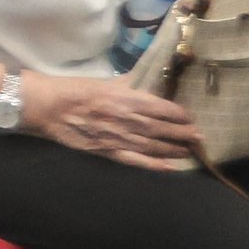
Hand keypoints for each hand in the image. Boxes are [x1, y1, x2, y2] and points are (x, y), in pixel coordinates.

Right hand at [25, 73, 201, 167]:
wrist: (48, 106)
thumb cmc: (73, 89)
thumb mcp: (104, 81)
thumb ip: (127, 84)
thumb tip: (142, 82)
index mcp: (128, 98)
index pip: (164, 108)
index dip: (180, 114)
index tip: (189, 117)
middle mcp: (129, 119)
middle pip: (164, 129)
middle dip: (184, 133)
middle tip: (200, 137)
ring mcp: (120, 138)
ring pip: (155, 146)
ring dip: (175, 149)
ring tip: (189, 151)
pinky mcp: (108, 151)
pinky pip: (136, 160)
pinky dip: (155, 165)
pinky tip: (170, 167)